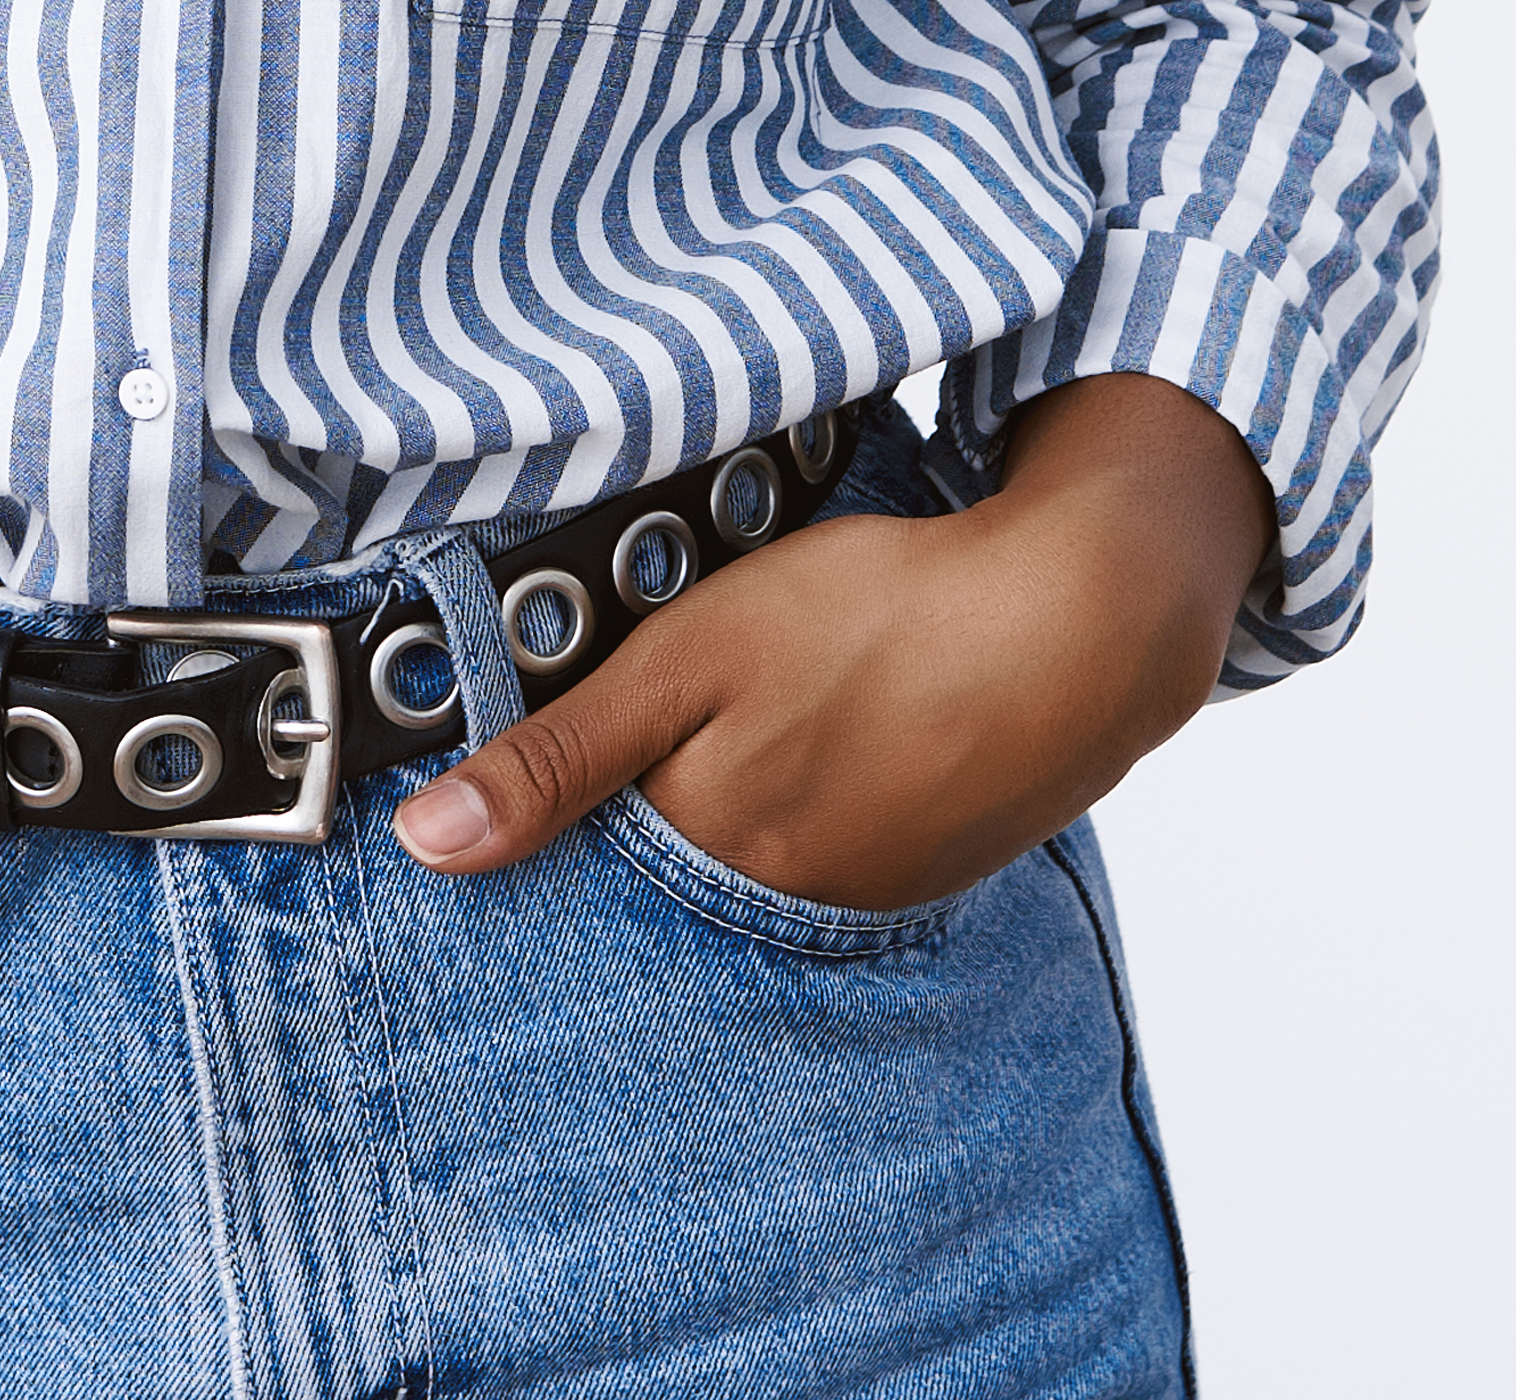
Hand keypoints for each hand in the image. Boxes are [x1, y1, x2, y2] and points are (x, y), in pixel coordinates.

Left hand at [379, 377, 1263, 913]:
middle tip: (667, 710)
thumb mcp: (689, 660)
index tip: (522, 767)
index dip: (551, 805)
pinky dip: (823, 792)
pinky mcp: (941, 855)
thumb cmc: (880, 620)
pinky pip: (843, 841)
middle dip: (643, 805)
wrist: (1088, 618)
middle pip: (675, 863)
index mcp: (711, 849)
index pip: (588, 858)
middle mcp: (789, 896)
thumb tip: (426, 848)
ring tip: (762, 709)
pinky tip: (834, 726)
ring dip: (741, 797)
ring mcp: (876, 885)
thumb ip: (558, 756)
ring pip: (761, 852)